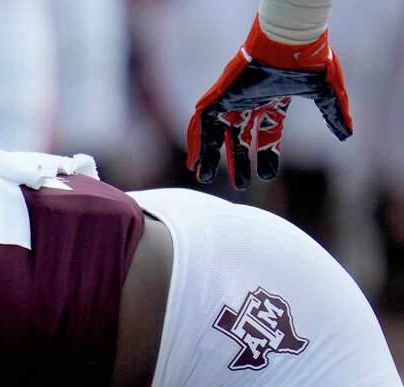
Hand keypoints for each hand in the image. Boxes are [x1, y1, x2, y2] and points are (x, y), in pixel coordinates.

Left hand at [186, 16, 350, 189]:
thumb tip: (348, 135)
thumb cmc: (307, 65)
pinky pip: (201, 125)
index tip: (268, 176)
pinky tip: (194, 162)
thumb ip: (335, 115)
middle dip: (240, 163)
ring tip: (204, 178)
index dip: (268, 156)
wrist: (287, 46)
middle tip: (241, 185)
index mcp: (273, 104)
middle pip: (241, 140)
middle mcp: (251, 105)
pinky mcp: (218, 99)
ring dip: (211, 157)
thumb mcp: (325, 94)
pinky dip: (197, 143)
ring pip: (218, 135)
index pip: (268, 136)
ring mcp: (233, 102)